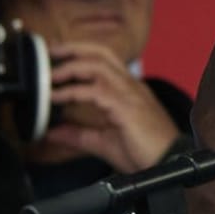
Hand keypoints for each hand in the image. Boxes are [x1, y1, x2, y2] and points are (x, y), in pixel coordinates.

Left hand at [41, 41, 181, 172]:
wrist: (166, 164)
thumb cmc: (144, 154)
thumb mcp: (103, 143)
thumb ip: (78, 135)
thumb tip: (52, 132)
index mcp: (128, 91)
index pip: (103, 62)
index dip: (78, 56)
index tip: (54, 60)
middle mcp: (130, 86)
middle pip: (102, 54)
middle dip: (73, 49)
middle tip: (48, 52)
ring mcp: (130, 93)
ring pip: (99, 65)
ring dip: (70, 67)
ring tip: (49, 76)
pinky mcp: (127, 106)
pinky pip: (96, 91)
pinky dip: (72, 91)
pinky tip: (56, 97)